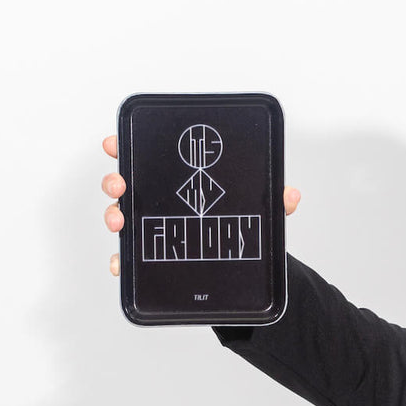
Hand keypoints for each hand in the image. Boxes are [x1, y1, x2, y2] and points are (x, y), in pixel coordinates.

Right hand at [101, 134, 300, 275]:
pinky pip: (129, 261)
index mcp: (178, 183)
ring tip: (120, 222)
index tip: (114, 143)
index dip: (125, 147)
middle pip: (125, 187)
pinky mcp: (151, 259)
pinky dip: (121, 261)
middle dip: (115, 182)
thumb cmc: (239, 225)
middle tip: (120, 185)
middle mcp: (158, 203)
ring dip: (114, 217)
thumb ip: (274, 201)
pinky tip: (120, 263)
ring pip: (121, 219)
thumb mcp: (259, 211)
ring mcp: (150, 231)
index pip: (146, 158)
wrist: (240, 263)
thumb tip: (291, 195)